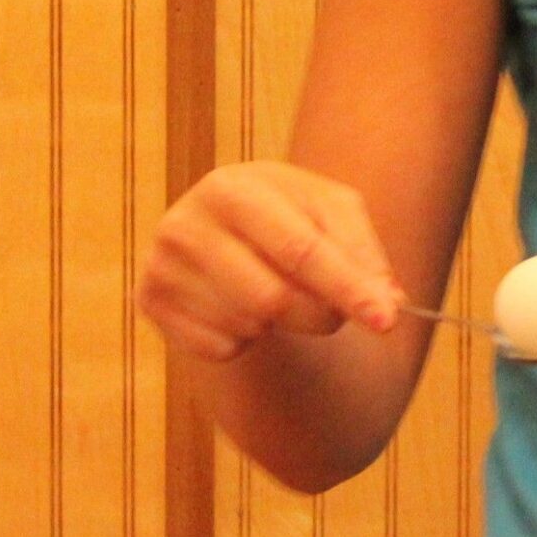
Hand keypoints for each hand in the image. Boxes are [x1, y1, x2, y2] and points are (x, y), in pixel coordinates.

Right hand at [137, 162, 403, 360]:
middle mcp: (185, 223)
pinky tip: (240, 307)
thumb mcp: (334, 215)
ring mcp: (162, 265)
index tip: (387, 321)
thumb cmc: (291, 215)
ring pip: (248, 326)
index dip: (347, 288)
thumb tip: (386, 304)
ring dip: (282, 325)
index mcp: (234, 187)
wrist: (229, 223)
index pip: (300, 249)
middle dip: (319, 315)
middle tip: (336, 313)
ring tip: (279, 292)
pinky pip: (218, 348)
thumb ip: (364, 255)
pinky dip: (245, 339)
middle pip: (273, 299)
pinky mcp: (149, 303)